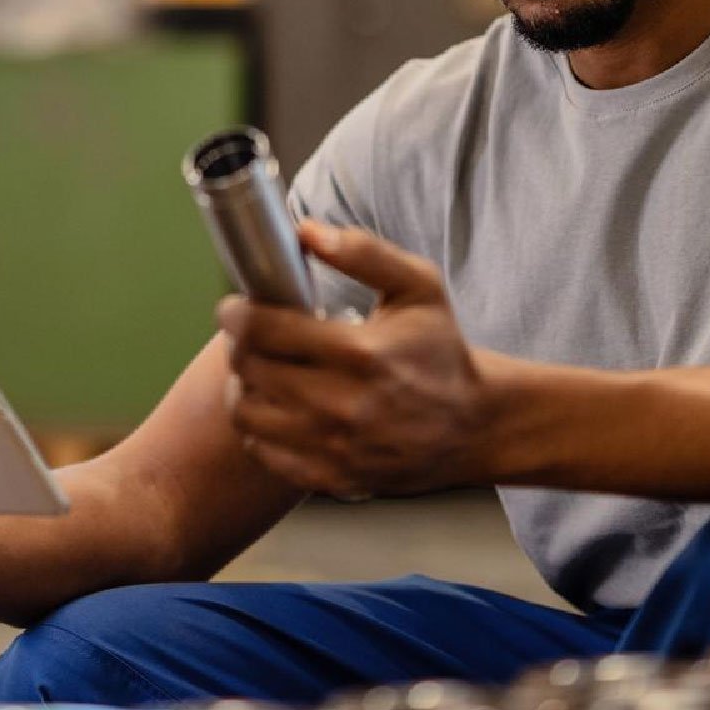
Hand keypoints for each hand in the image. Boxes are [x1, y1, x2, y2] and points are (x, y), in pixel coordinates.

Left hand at [217, 221, 492, 499]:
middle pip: (249, 370)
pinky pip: (264, 452)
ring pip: (248, 414)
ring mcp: (337, 449)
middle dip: (238, 345)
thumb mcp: (418, 286)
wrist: (475, 425)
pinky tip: (277, 407)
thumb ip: (363, 253)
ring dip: (243, 386)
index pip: (264, 330)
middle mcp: (345, 407)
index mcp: (362, 353)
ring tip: (259, 370)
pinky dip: (260, 427)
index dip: (236, 314)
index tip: (235, 307)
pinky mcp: (334, 478)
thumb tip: (305, 231)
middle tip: (247, 334)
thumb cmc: (441, 351)